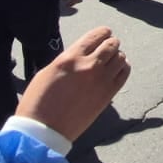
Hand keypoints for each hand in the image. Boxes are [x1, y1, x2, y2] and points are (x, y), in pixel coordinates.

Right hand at [15, 27, 129, 141]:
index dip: (103, 32)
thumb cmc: (38, 101)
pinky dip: (124, 69)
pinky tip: (119, 69)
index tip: (105, 33)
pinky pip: (124, 75)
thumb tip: (81, 56)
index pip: (94, 36)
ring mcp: (100, 81)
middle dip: (111, 43)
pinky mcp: (107, 95)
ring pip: (120, 58)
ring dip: (117, 56)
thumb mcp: (48, 71)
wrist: (43, 130)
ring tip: (113, 59)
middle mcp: (88, 66)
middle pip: (111, 45)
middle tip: (110, 46)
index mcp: (69, 58)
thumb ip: (68, 60)